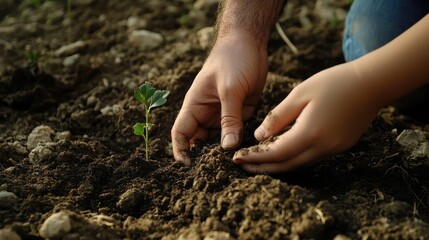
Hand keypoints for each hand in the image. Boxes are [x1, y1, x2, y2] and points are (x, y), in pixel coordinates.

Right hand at [171, 31, 267, 163]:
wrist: (249, 43)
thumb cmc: (232, 59)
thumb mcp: (230, 89)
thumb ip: (229, 118)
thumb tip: (227, 147)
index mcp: (195, 106)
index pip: (181, 134)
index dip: (181, 151)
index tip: (188, 168)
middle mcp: (206, 114)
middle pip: (200, 142)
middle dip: (204, 157)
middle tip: (215, 174)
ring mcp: (223, 115)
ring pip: (219, 141)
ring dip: (223, 153)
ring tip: (231, 168)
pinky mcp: (239, 115)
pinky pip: (236, 134)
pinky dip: (239, 144)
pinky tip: (246, 154)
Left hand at [233, 62, 381, 172]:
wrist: (372, 83)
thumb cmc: (334, 82)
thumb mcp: (300, 94)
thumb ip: (278, 117)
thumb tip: (259, 137)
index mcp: (311, 133)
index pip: (276, 153)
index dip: (255, 158)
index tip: (238, 158)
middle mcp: (323, 147)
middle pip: (287, 165)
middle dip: (262, 168)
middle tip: (243, 166)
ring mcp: (334, 149)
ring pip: (299, 164)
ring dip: (277, 165)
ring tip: (258, 162)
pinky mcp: (341, 146)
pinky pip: (311, 158)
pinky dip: (293, 158)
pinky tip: (282, 153)